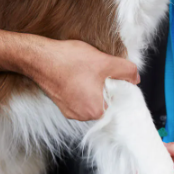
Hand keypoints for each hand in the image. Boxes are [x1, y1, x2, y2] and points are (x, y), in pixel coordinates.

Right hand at [23, 38, 139, 120]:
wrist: (38, 57)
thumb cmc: (69, 61)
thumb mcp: (105, 62)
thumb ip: (125, 71)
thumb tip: (135, 78)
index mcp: (95, 111)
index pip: (116, 105)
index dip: (118, 90)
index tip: (112, 77)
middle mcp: (82, 116)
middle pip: (104, 103)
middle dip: (105, 88)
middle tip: (99, 71)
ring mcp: (70, 111)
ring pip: (91, 100)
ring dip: (93, 87)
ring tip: (85, 71)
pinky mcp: (61, 104)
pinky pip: (78, 98)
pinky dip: (81, 87)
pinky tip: (76, 74)